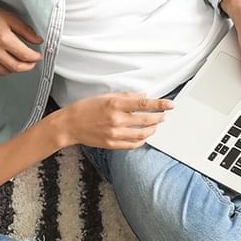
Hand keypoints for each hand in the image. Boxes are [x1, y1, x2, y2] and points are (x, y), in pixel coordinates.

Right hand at [0, 0, 43, 75]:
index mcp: (3, 38)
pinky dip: (0, 71)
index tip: (38, 56)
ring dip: (14, 69)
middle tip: (32, 63)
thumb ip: (25, 30)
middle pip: (16, 67)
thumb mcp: (9, 17)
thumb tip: (38, 40)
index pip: (25, 55)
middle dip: (28, 66)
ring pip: (4, 72)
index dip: (35, 57)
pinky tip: (4, 66)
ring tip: (19, 63)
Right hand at [54, 92, 174, 149]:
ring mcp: (114, 134)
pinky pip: (133, 144)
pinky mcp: (112, 144)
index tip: (171, 105)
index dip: (160, 105)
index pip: (144, 104)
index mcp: (115, 104)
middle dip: (159, 118)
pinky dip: (142, 140)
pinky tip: (144, 136)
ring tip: (155, 125)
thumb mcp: (105, 96)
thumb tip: (144, 96)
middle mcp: (116, 119)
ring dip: (152, 130)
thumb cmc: (86, 108)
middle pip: (146, 120)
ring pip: (142, 134)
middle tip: (164, 116)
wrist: (70, 124)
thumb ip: (126, 96)